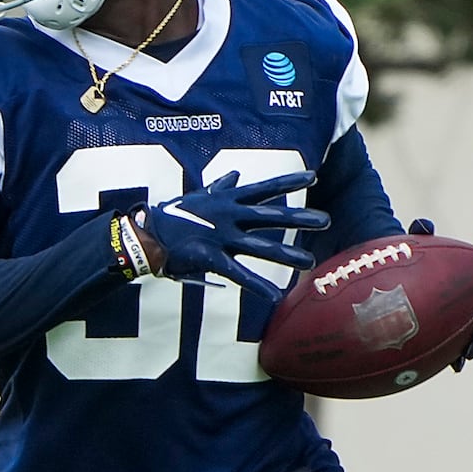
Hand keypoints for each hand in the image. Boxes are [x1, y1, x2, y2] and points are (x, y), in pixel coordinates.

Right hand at [143, 170, 329, 305]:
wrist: (146, 235)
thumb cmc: (174, 216)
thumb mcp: (200, 197)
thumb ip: (220, 187)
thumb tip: (234, 175)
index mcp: (227, 200)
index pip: (264, 189)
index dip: (288, 182)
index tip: (313, 175)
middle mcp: (229, 216)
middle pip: (270, 216)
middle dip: (299, 218)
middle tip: (326, 221)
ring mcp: (221, 237)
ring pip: (260, 246)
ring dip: (286, 254)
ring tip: (310, 262)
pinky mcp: (211, 258)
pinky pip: (238, 274)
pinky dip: (257, 285)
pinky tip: (274, 295)